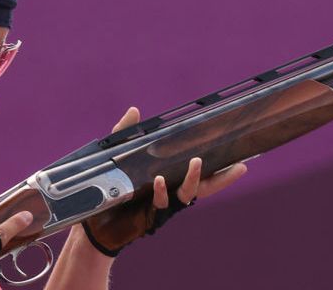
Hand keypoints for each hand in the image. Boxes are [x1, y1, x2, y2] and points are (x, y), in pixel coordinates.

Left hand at [110, 107, 247, 208]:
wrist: (92, 223)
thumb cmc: (108, 190)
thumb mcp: (116, 156)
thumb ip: (125, 134)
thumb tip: (135, 110)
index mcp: (168, 180)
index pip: (198, 173)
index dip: (219, 168)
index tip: (240, 159)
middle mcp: (171, 195)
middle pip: (204, 187)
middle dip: (222, 178)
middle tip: (239, 167)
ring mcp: (162, 207)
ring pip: (186, 194)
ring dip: (192, 178)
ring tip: (196, 162)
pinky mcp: (149, 216)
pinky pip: (160, 202)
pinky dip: (161, 190)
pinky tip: (160, 180)